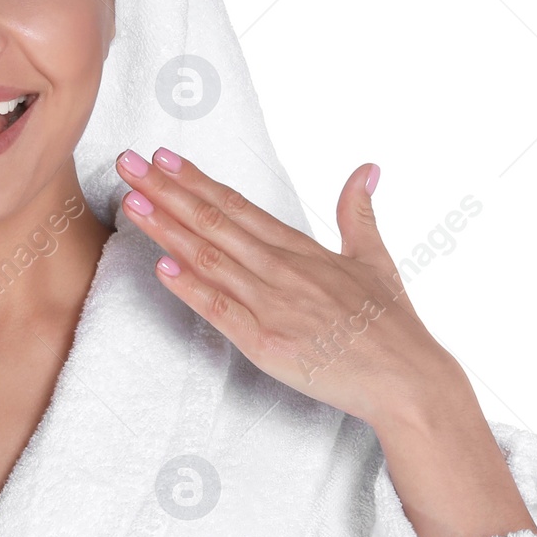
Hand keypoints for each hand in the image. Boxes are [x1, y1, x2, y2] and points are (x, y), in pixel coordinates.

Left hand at [113, 147, 460, 427]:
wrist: (408, 379)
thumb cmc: (391, 324)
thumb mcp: (376, 259)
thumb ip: (358, 213)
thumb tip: (367, 168)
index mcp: (301, 250)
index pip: (237, 206)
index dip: (196, 180)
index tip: (163, 156)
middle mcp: (282, 270)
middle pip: (214, 223)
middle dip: (166, 191)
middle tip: (128, 163)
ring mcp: (273, 306)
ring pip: (210, 259)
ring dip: (168, 230)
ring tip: (132, 202)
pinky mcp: (267, 344)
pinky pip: (222, 312)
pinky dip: (191, 289)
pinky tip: (162, 268)